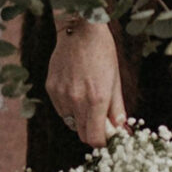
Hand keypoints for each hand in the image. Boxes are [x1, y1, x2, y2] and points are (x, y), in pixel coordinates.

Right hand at [45, 16, 127, 148]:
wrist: (80, 29)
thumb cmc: (102, 53)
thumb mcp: (115, 80)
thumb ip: (117, 109)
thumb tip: (120, 130)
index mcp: (97, 100)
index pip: (94, 138)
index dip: (101, 141)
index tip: (107, 135)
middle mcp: (76, 100)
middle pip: (81, 134)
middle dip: (91, 131)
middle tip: (100, 120)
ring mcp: (61, 94)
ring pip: (70, 122)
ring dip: (80, 119)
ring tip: (87, 100)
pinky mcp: (51, 88)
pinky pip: (60, 108)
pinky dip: (69, 107)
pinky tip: (75, 89)